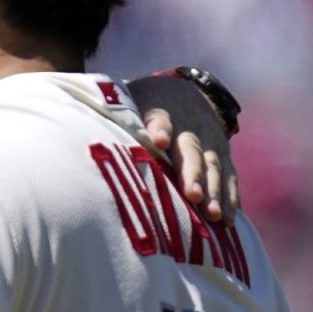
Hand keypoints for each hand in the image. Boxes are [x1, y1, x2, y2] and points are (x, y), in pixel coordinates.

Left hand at [126, 75, 239, 225]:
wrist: (183, 93)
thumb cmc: (142, 105)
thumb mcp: (127, 101)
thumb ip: (111, 118)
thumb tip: (82, 137)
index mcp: (159, 107)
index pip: (159, 117)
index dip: (159, 128)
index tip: (158, 140)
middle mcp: (188, 123)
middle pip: (189, 147)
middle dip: (191, 171)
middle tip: (192, 195)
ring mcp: (209, 139)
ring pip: (213, 165)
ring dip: (215, 191)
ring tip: (214, 215)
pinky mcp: (222, 154)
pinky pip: (229, 176)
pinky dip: (230, 198)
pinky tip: (229, 221)